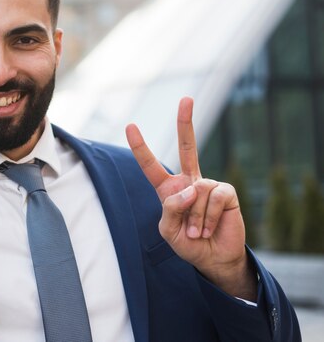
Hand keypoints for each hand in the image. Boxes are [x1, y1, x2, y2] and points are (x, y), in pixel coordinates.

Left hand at [125, 97, 255, 298]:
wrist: (213, 259)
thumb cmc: (188, 243)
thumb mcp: (167, 231)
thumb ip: (171, 208)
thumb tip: (191, 187)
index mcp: (169, 190)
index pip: (151, 166)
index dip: (140, 147)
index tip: (130, 126)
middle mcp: (189, 182)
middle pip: (188, 147)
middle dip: (186, 122)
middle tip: (186, 98)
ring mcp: (208, 185)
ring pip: (196, 192)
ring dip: (195, 219)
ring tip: (197, 231)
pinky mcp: (226, 192)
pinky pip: (213, 197)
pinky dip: (208, 217)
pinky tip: (210, 227)